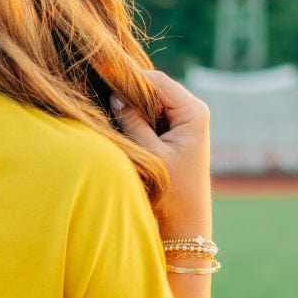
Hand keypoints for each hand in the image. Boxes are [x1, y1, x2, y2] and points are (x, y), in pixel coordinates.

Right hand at [111, 71, 211, 234]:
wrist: (186, 219)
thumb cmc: (172, 191)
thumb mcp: (148, 154)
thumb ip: (132, 122)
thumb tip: (116, 96)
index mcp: (193, 112)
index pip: (157, 81)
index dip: (129, 78)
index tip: (103, 79)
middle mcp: (194, 110)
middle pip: (156, 87)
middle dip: (130, 91)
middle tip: (103, 97)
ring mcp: (187, 120)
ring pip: (153, 99)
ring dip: (133, 105)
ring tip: (111, 111)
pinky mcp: (179, 130)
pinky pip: (154, 113)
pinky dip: (139, 116)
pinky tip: (123, 123)